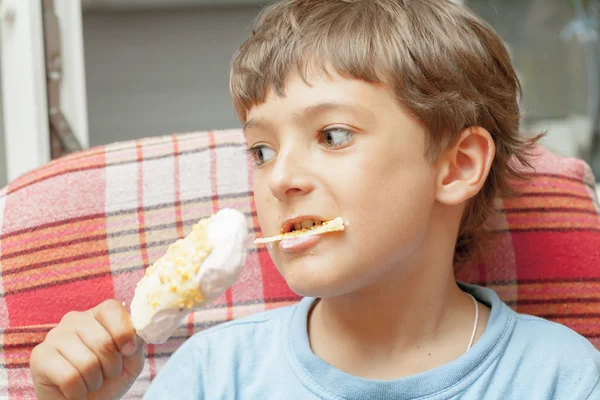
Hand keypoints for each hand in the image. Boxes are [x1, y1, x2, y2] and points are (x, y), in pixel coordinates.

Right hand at [30, 300, 144, 399]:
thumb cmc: (108, 379)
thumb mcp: (131, 361)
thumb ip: (137, 343)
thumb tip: (138, 331)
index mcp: (99, 315)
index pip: (112, 309)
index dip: (124, 332)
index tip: (129, 352)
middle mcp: (75, 319)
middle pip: (103, 341)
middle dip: (112, 366)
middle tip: (107, 374)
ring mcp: (55, 336)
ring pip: (87, 362)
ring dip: (95, 381)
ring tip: (90, 381)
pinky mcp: (40, 356)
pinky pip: (69, 377)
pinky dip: (78, 391)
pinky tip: (74, 389)